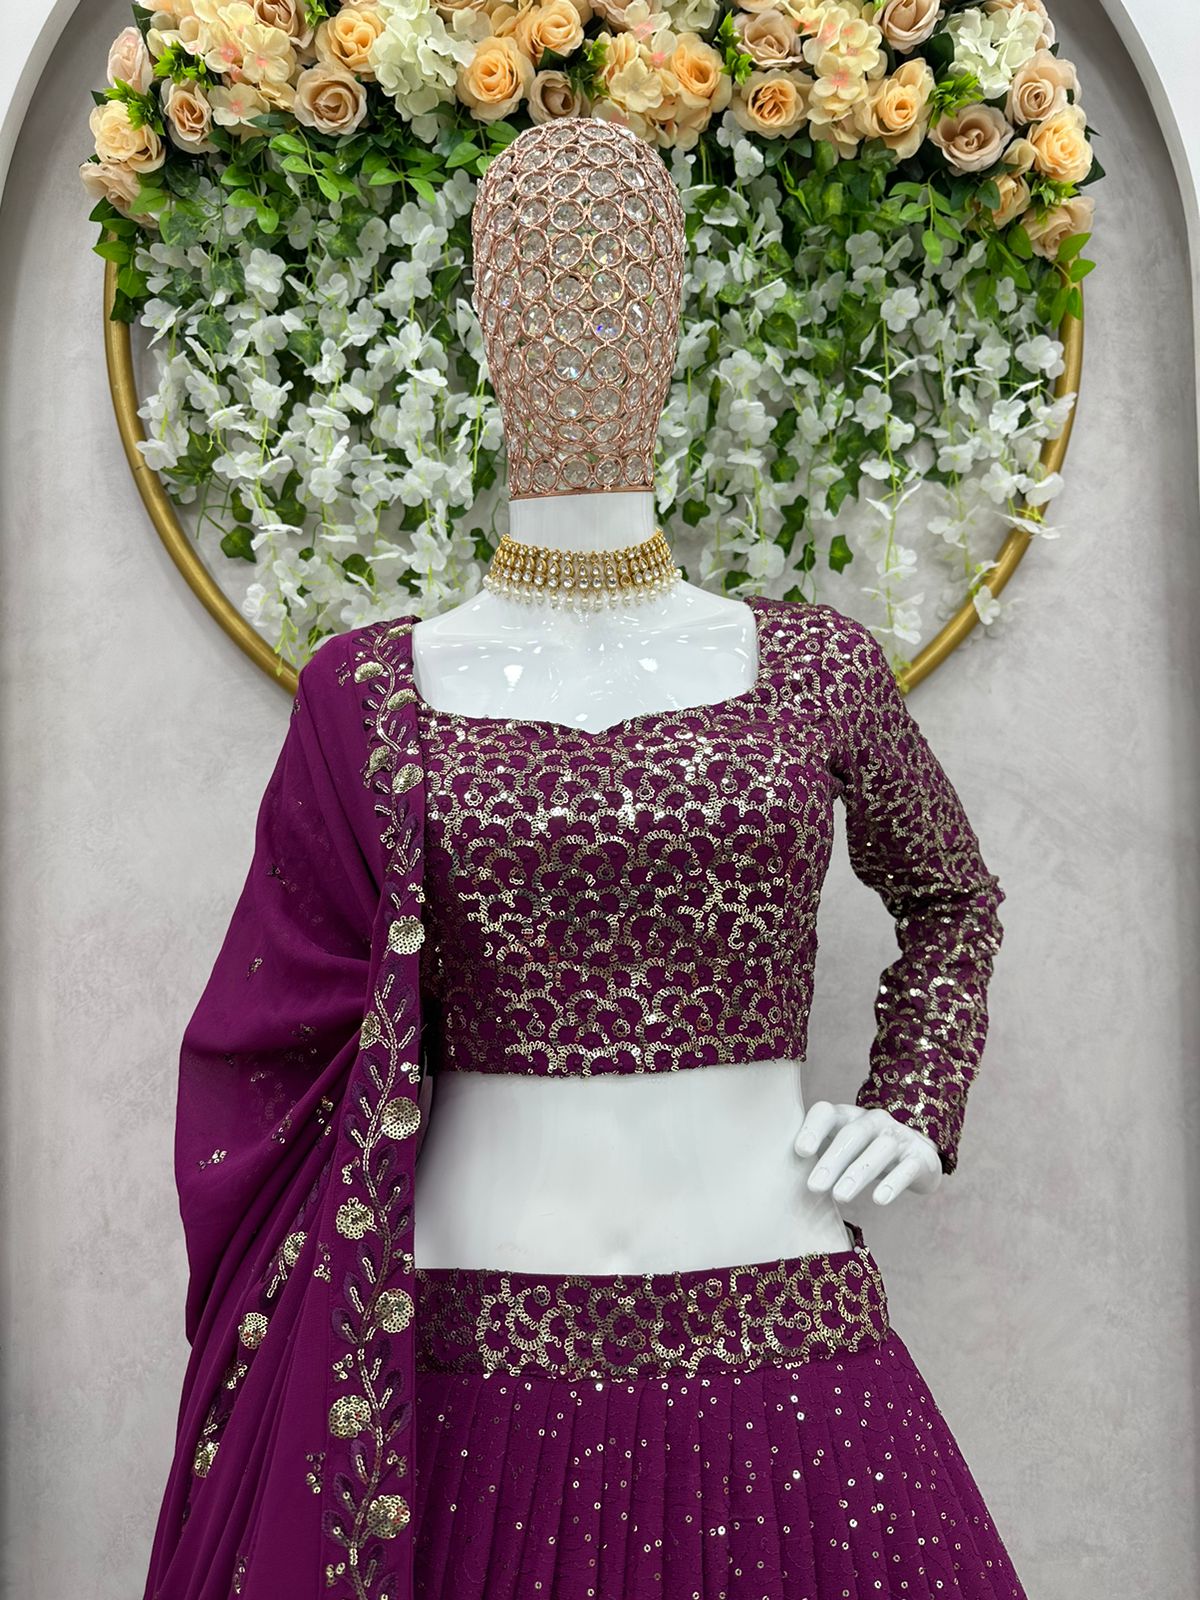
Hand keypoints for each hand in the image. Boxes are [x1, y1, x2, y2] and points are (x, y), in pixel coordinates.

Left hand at [793, 1103, 941, 1204]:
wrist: (916, 1158)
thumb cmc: (863, 1155)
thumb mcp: (839, 1150)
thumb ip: (813, 1155)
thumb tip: (774, 1178)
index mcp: (847, 1117)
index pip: (827, 1112)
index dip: (813, 1128)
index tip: (799, 1151)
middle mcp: (873, 1121)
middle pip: (852, 1135)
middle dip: (832, 1160)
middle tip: (813, 1187)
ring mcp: (898, 1136)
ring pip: (879, 1150)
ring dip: (858, 1173)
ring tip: (839, 1197)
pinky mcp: (920, 1157)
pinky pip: (907, 1168)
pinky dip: (893, 1183)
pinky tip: (879, 1200)